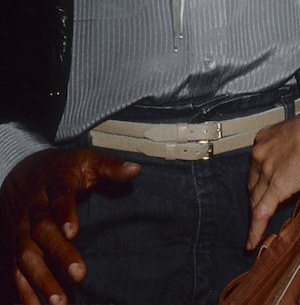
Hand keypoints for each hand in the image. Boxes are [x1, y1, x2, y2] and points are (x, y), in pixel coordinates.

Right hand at [1, 146, 139, 304]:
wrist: (22, 167)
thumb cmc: (63, 168)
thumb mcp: (87, 159)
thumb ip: (110, 166)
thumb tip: (136, 170)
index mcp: (53, 182)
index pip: (59, 198)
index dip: (65, 214)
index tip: (74, 232)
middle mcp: (33, 206)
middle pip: (41, 230)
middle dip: (58, 253)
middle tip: (79, 274)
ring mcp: (20, 226)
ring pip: (25, 254)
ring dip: (40, 279)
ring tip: (60, 301)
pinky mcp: (13, 243)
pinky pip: (13, 269)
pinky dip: (22, 291)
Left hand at [247, 97, 299, 248]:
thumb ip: (294, 149)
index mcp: (265, 137)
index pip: (256, 165)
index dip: (260, 181)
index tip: (264, 190)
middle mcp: (260, 153)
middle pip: (253, 183)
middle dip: (256, 198)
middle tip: (262, 211)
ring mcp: (266, 170)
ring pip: (255, 199)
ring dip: (256, 215)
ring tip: (257, 231)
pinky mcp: (275, 187)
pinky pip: (261, 213)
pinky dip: (255, 230)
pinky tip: (252, 243)